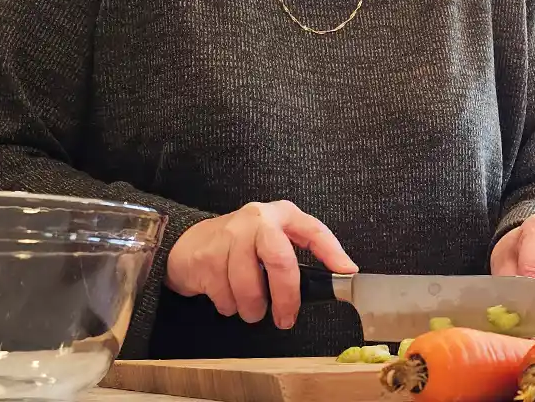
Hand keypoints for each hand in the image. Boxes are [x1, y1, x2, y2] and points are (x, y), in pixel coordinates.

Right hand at [166, 200, 357, 329]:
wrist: (188, 242)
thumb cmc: (239, 247)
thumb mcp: (270, 243)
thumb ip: (293, 258)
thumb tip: (326, 285)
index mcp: (280, 215)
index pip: (313, 231)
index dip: (332, 252)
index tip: (347, 272)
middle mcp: (257, 219)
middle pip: (280, 260)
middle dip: (286, 296)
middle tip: (286, 318)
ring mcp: (230, 235)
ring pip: (249, 286)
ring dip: (251, 308)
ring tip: (251, 309)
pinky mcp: (207, 256)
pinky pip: (225, 295)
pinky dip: (229, 306)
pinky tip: (227, 297)